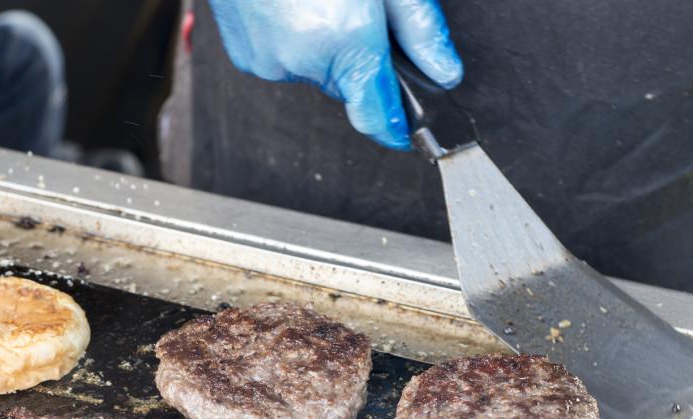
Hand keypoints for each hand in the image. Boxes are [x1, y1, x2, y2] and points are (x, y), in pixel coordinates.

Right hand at [208, 0, 461, 149]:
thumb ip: (419, 27)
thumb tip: (444, 71)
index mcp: (346, 38)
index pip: (377, 118)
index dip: (397, 128)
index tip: (406, 132)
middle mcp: (304, 58)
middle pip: (349, 85)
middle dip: (359, 57)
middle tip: (355, 13)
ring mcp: (270, 60)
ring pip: (316, 71)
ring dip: (324, 46)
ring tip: (319, 1)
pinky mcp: (247, 57)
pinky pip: (285, 61)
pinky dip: (294, 39)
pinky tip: (292, 5)